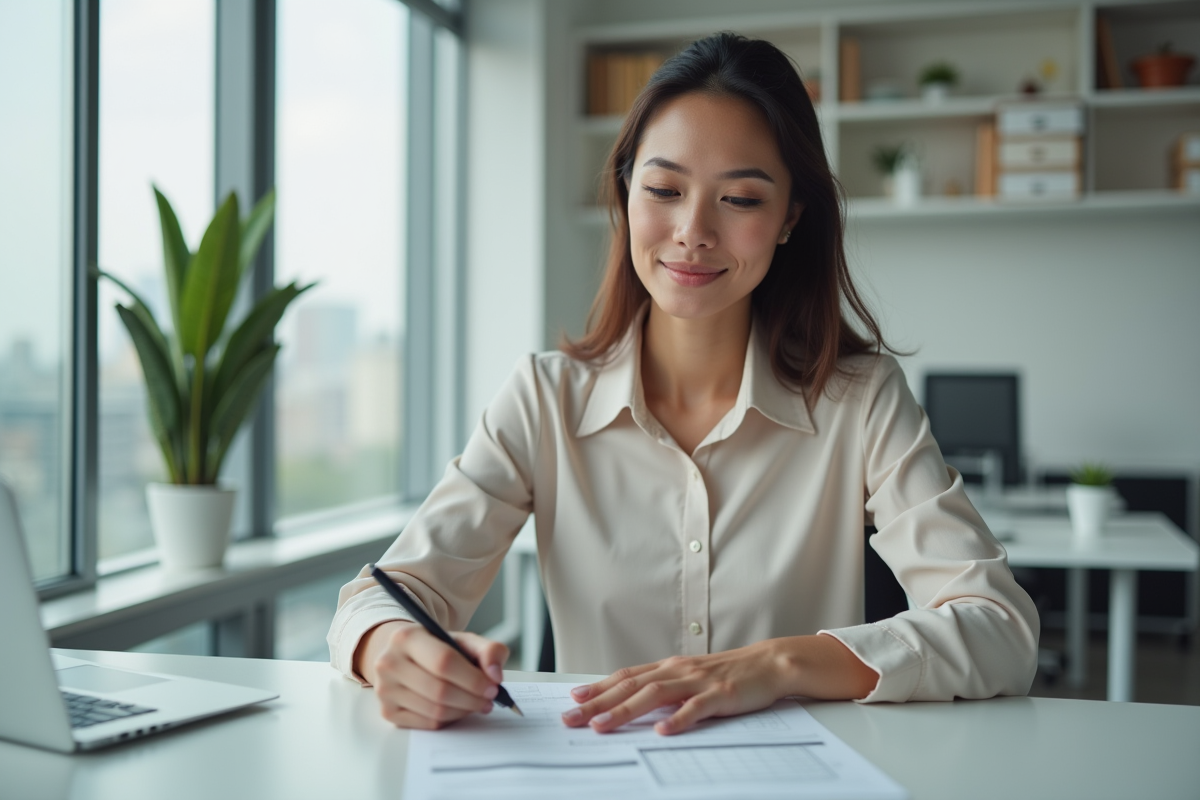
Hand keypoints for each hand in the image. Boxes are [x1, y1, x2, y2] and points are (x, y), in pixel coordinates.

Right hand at [355, 620, 509, 729]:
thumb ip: (488, 650)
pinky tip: (458, 709)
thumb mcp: (462, 641)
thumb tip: (495, 675)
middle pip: (439, 690)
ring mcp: (385, 690)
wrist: (403, 656)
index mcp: (406, 637)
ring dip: (463, 711)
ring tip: (476, 703)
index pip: (444, 661)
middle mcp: (388, 663)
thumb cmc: (436, 648)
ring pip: (434, 711)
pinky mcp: (388, 712)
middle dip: (472, 699)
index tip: (493, 686)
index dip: (473, 678)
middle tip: (489, 700)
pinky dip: (449, 720)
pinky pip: (427, 724)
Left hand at [560, 635, 877, 735]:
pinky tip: (663, 730)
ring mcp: (699, 682)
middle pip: (632, 686)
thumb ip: (664, 687)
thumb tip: (632, 701)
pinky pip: (696, 708)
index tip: (573, 701)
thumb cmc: (728, 673)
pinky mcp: (721, 695)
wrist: (770, 663)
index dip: (599, 688)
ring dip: (626, 710)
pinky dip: (678, 719)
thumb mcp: (690, 677)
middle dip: (599, 703)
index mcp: (669, 667)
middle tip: (572, 718)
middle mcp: (678, 671)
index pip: (626, 677)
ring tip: (603, 725)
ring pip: (655, 695)